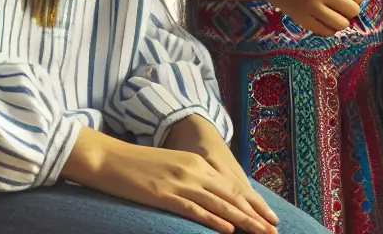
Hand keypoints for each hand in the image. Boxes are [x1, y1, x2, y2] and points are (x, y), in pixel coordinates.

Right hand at [66, 128, 277, 233]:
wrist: (108, 157)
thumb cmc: (137, 166)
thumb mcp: (172, 167)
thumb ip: (192, 179)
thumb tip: (210, 197)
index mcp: (197, 163)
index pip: (233, 186)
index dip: (253, 203)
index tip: (270, 216)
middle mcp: (194, 170)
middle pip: (232, 195)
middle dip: (255, 214)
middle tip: (274, 229)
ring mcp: (180, 182)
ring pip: (219, 204)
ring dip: (243, 220)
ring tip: (260, 232)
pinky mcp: (164, 194)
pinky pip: (194, 209)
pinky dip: (213, 220)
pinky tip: (228, 229)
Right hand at [266, 0, 363, 36]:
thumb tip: (358, 4)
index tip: (354, 0)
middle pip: (351, 10)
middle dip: (351, 12)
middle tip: (345, 10)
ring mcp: (311, 6)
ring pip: (340, 24)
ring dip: (342, 22)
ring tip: (336, 18)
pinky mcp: (302, 19)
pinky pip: (325, 31)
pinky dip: (330, 30)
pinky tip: (327, 23)